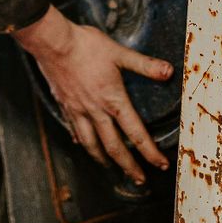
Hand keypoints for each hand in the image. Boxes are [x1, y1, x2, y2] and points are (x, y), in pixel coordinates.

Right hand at [14, 5, 170, 181]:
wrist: (53, 42)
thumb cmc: (86, 45)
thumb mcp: (119, 52)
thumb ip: (144, 64)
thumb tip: (168, 71)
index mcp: (112, 100)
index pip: (136, 133)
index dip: (150, 152)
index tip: (161, 165)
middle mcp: (95, 111)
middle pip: (114, 147)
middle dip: (128, 166)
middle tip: (139, 180)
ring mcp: (77, 110)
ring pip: (91, 144)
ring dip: (103, 159)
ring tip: (111, 168)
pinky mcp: (64, 105)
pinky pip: (74, 130)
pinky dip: (81, 141)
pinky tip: (82, 144)